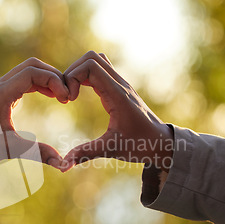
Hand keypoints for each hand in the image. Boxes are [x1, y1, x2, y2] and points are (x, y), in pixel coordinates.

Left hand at [0, 58, 68, 169]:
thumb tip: (63, 165)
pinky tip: (50, 97)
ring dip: (47, 80)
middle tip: (67, 96)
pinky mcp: (1, 94)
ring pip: (28, 71)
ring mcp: (0, 88)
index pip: (32, 72)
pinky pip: (24, 80)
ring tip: (62, 97)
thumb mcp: (9, 149)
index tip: (66, 99)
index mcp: (1, 93)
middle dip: (53, 76)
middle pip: (32, 66)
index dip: (54, 81)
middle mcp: (0, 85)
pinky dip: (39, 85)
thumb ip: (37, 153)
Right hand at [61, 51, 173, 171]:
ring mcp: (121, 84)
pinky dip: (86, 76)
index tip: (69, 100)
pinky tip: (81, 94)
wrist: (162, 143)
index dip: (72, 78)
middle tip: (67, 96)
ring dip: (79, 71)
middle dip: (72, 72)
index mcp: (117, 94)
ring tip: (72, 93)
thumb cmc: (140, 146)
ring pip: (96, 60)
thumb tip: (62, 166)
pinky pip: (100, 69)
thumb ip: (85, 153)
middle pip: (91, 57)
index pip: (90, 66)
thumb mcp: (111, 149)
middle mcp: (120, 84)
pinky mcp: (119, 88)